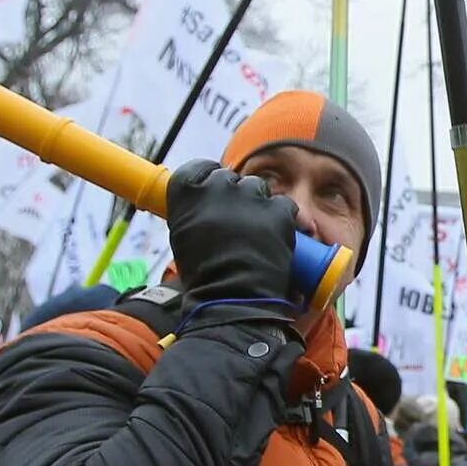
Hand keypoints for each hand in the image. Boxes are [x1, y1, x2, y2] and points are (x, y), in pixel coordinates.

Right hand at [166, 159, 298, 305]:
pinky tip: (275, 237)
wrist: (232, 297)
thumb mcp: (183, 238)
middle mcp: (218, 185)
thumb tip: (203, 208)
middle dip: (233, 194)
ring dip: (257, 204)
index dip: (208, 178)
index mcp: (187, 191)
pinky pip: (283, 204)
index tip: (213, 190)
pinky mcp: (278, 209)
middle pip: (229, 178)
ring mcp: (250, 195)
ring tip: (255, 233)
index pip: (199, 168)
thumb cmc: (202, 276)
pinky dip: (282, 218)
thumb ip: (193, 214)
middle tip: (235, 219)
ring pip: (257, 187)